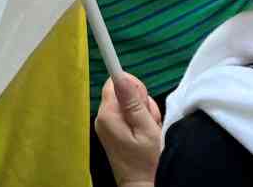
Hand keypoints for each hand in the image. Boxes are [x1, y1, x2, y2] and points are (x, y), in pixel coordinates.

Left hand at [94, 72, 163, 186]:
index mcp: (108, 115)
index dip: (131, 84)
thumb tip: (121, 76)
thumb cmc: (145, 161)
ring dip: (143, 112)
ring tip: (148, 130)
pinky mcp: (113, 130)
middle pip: (123, 92)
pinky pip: (128, 115)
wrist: (141, 185)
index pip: (113, 82)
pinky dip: (139, 120)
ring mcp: (108, 124)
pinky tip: (145, 134)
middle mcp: (103, 117)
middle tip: (149, 120)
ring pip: (128, 103)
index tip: (142, 98)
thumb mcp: (145, 129)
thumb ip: (133, 102)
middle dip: (141, 101)